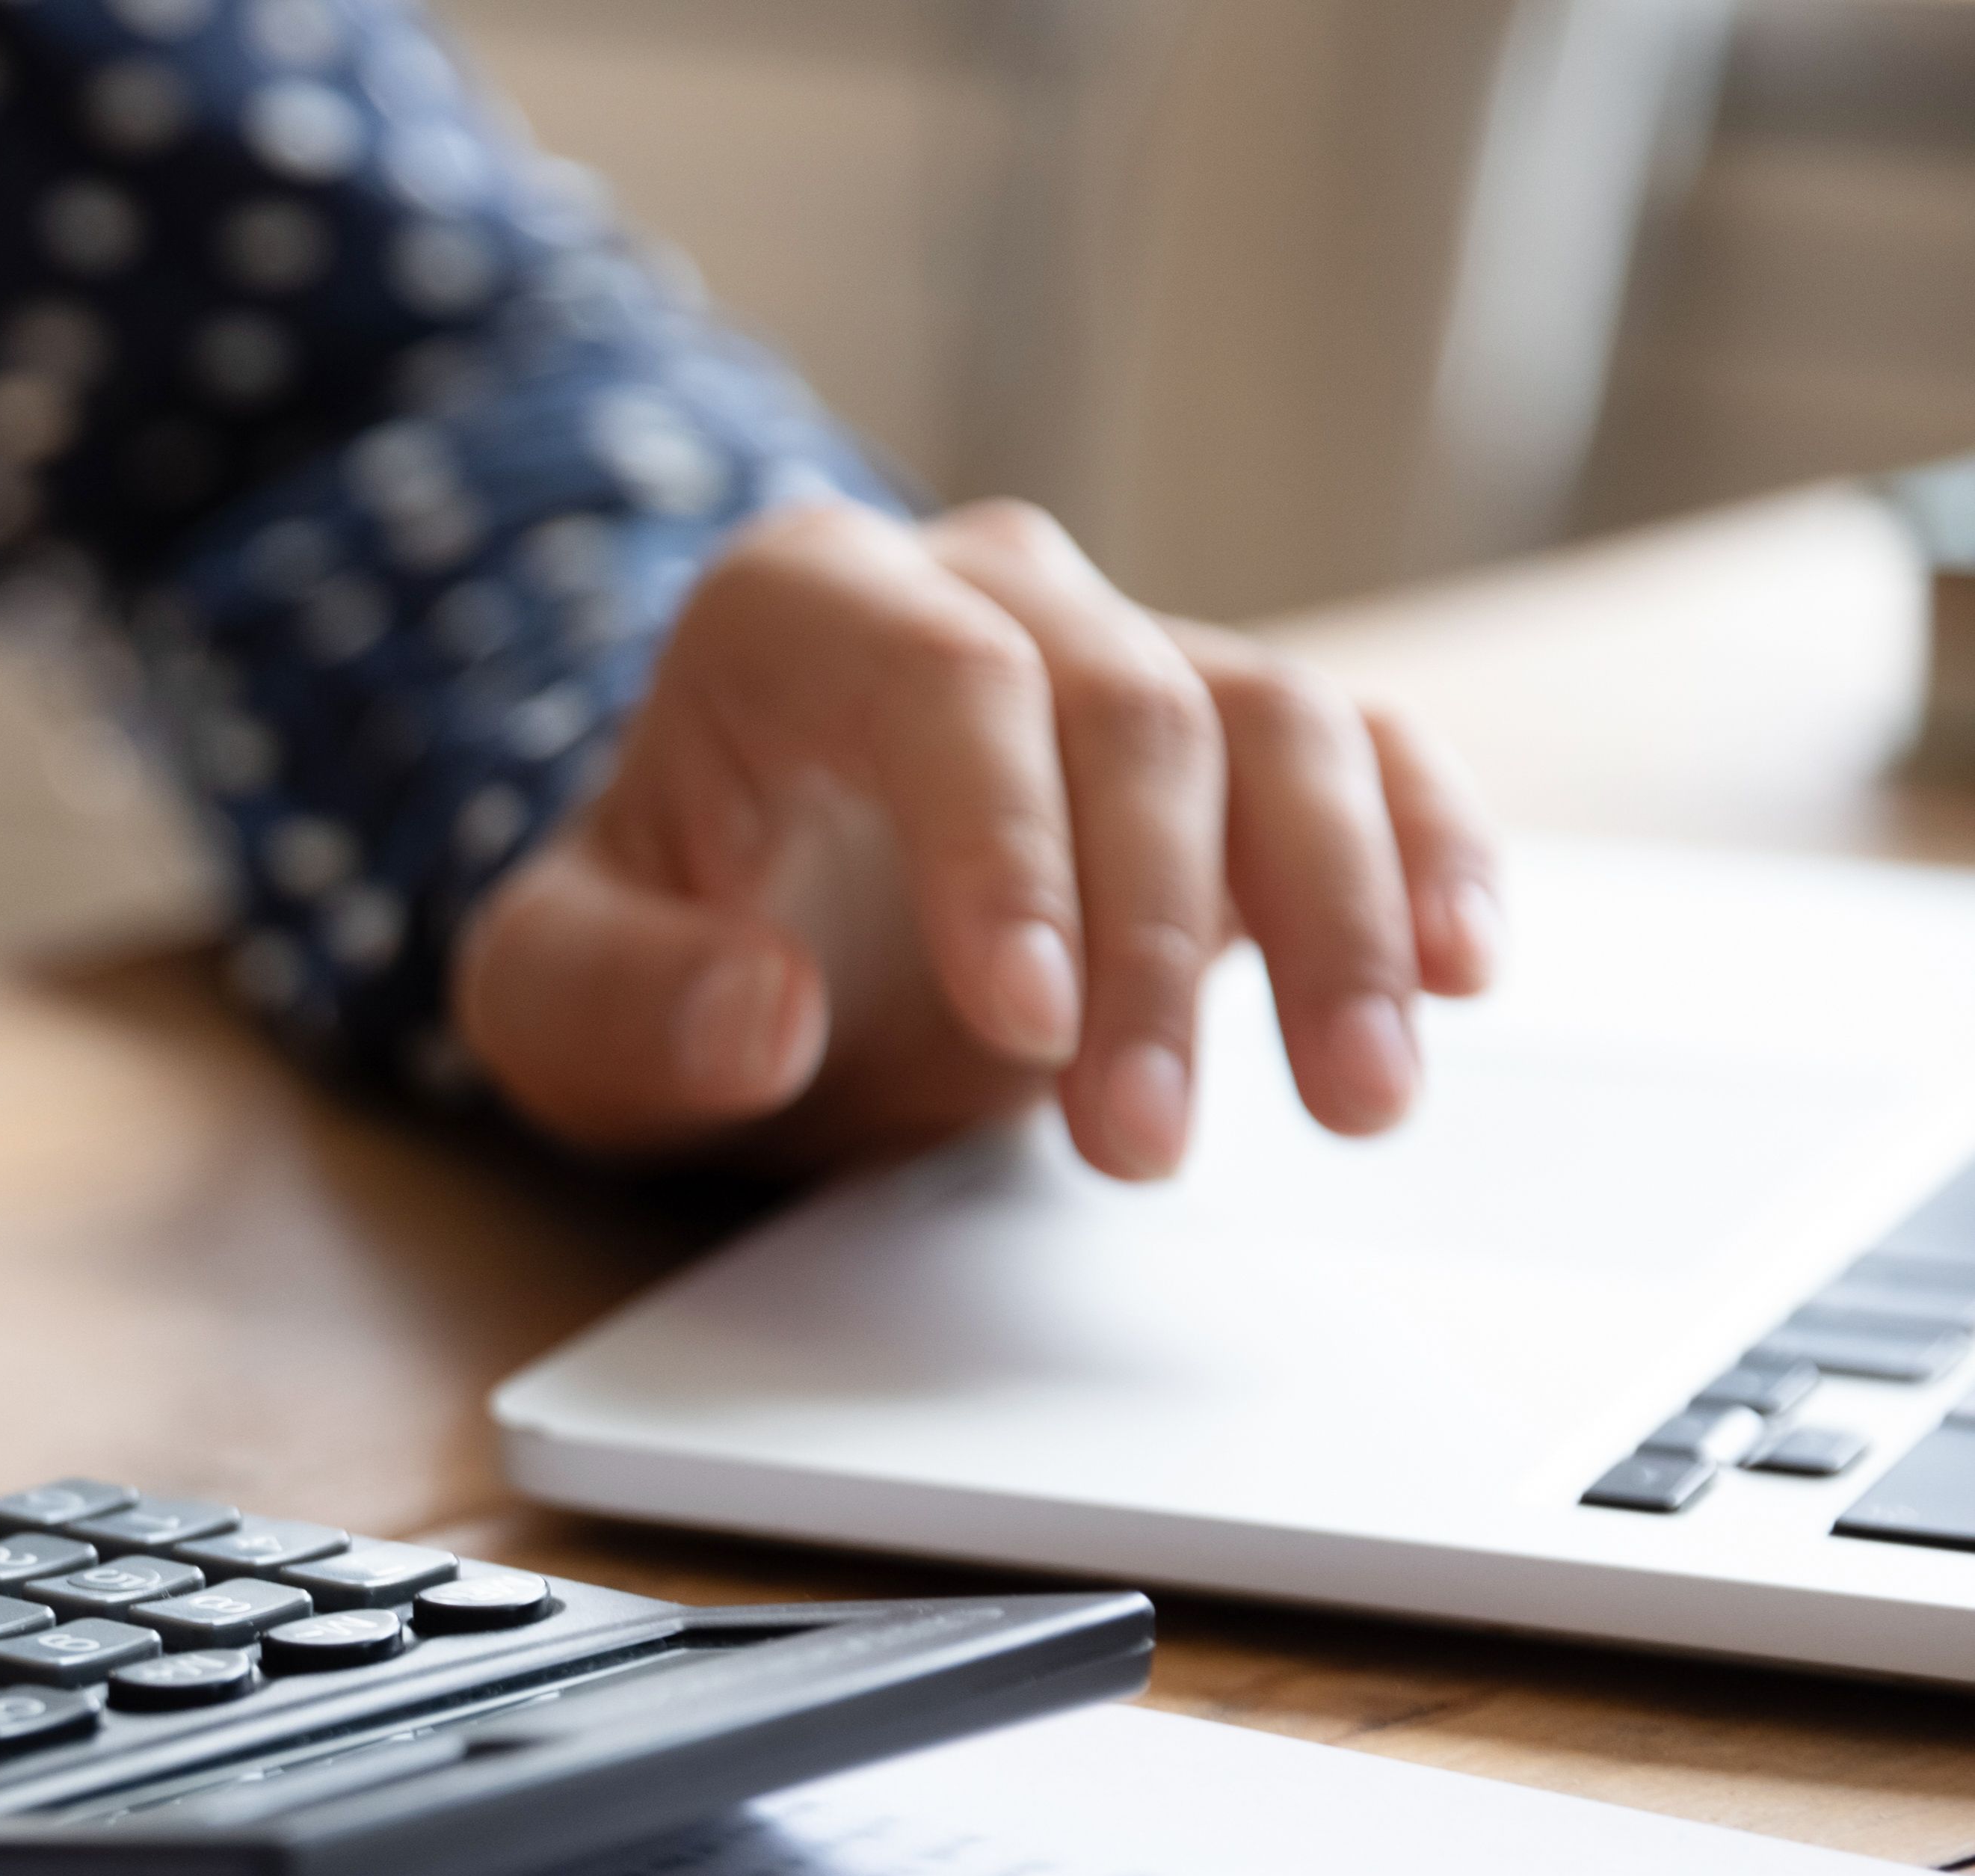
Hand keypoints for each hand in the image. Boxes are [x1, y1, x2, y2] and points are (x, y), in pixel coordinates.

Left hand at [449, 499, 1505, 1176]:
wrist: (722, 916)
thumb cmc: (643, 937)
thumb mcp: (548, 997)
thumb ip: (620, 1001)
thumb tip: (758, 1014)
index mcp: (801, 610)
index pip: (944, 687)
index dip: (1009, 847)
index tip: (1027, 1021)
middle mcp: (983, 594)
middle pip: (1131, 716)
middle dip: (1155, 941)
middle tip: (1139, 1143)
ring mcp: (1121, 652)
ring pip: (1280, 730)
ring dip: (1338, 919)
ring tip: (1353, 1103)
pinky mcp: (1228, 744)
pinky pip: (1363, 760)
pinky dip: (1427, 857)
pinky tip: (1464, 973)